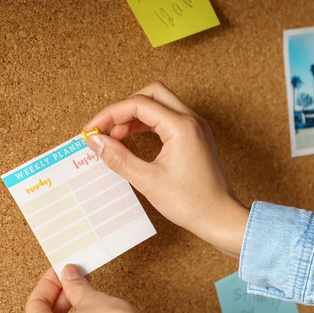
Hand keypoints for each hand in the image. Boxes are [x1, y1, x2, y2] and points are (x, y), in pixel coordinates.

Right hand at [83, 81, 249, 256]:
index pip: (139, 104)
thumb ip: (119, 158)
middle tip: (107, 129)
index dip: (110, 114)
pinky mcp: (195, 138)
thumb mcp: (148, 181)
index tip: (92, 129)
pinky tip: (134, 141)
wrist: (220, 218)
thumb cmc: (192, 203)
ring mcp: (196, 128)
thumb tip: (96, 141)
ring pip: (160, 105)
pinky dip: (149, 125)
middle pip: (152, 94)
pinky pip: (168, 119)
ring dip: (136, 116)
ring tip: (116, 138)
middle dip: (125, 108)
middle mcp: (191, 121)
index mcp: (182, 127)